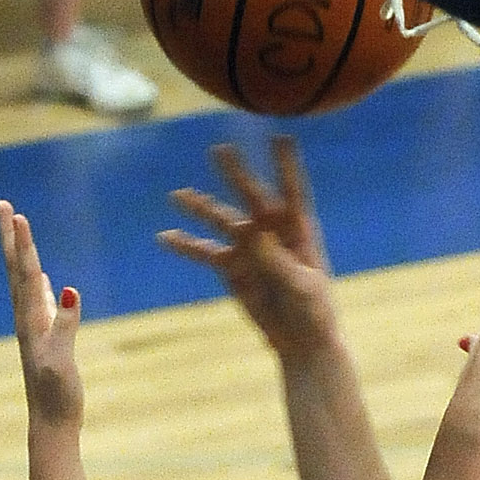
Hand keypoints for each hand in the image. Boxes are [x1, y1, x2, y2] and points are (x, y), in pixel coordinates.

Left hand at [0, 199, 82, 428]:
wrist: (50, 423)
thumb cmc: (57, 396)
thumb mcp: (62, 360)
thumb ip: (65, 326)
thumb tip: (69, 291)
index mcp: (31, 321)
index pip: (26, 273)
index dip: (23, 243)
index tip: (18, 213)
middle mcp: (27, 319)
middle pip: (16, 269)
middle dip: (11, 237)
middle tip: (4, 205)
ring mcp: (35, 328)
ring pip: (25, 281)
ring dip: (22, 254)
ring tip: (18, 230)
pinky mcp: (45, 338)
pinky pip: (39, 300)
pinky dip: (38, 282)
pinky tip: (43, 277)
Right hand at [158, 137, 337, 359]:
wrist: (302, 342)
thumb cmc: (314, 312)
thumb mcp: (300, 287)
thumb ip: (276, 260)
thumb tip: (251, 232)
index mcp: (298, 230)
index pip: (292, 190)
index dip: (286, 165)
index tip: (281, 137)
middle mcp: (270, 231)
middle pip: (251, 196)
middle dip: (236, 175)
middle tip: (220, 151)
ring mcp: (249, 247)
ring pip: (221, 221)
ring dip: (201, 208)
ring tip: (178, 195)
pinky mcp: (232, 268)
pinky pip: (204, 252)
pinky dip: (185, 246)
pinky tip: (165, 237)